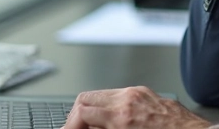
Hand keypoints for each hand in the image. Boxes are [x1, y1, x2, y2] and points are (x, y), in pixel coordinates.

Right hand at [62, 86, 210, 128]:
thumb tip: (89, 128)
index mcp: (122, 117)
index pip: (81, 111)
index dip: (70, 125)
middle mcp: (129, 99)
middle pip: (87, 98)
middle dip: (76, 116)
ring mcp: (139, 94)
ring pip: (102, 95)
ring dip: (92, 111)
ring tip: (93, 127)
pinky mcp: (148, 94)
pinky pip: (120, 95)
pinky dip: (110, 107)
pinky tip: (113, 121)